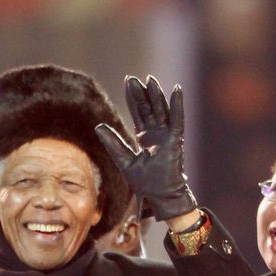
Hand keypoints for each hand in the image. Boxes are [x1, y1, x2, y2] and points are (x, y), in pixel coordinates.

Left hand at [95, 75, 197, 223]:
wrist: (159, 196)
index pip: (139, 113)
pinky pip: (177, 120)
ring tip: (150, 80)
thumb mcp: (124, 161)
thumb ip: (113, 144)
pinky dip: (177, 105)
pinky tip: (176, 90)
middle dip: (142, 94)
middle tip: (133, 79)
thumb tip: (98, 126)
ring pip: (162, 111)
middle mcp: (156, 135)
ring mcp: (167, 137)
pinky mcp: (176, 141)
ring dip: (157, 95)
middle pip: (149, 109)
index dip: (134, 99)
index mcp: (145, 138)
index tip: (129, 82)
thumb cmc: (145, 183)